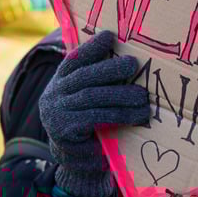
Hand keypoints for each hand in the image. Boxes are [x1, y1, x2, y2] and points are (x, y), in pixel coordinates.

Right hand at [39, 30, 148, 196]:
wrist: (73, 160)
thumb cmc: (86, 122)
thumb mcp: (86, 98)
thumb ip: (96, 80)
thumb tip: (124, 54)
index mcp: (59, 82)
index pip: (74, 59)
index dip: (91, 47)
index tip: (110, 36)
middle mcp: (54, 94)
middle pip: (84, 76)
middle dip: (110, 69)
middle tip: (134, 65)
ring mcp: (56, 113)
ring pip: (92, 97)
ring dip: (121, 95)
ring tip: (143, 97)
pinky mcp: (64, 132)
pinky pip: (95, 119)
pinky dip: (118, 116)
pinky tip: (136, 116)